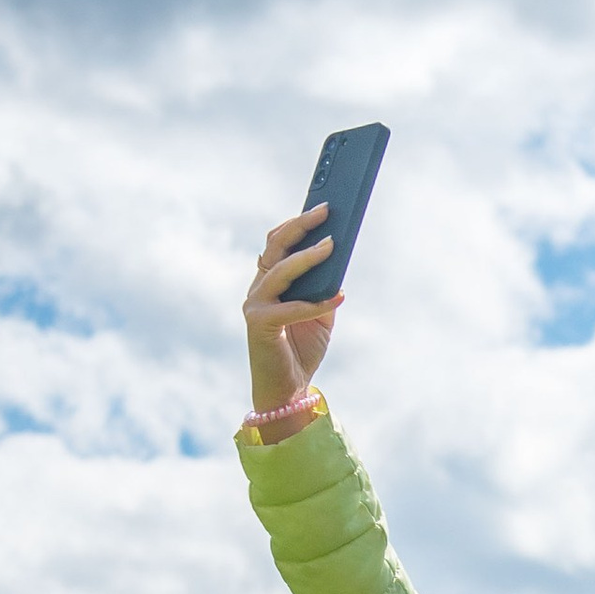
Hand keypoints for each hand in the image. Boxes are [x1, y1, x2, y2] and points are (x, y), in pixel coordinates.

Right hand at [243, 212, 344, 413]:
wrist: (288, 388)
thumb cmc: (303, 347)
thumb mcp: (321, 312)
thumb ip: (325, 286)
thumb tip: (340, 257)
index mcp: (270, 281)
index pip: (278, 242)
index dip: (297, 222)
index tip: (322, 205)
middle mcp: (258, 288)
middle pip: (275, 246)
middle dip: (301, 226)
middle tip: (326, 211)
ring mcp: (255, 305)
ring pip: (280, 271)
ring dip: (307, 257)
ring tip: (332, 245)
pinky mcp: (258, 325)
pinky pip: (291, 308)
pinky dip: (316, 303)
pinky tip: (338, 297)